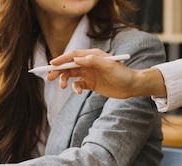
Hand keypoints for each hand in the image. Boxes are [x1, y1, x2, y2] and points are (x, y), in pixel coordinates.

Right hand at [46, 49, 165, 97]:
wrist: (132, 86)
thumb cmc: (122, 74)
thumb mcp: (109, 66)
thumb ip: (92, 61)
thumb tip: (76, 59)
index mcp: (92, 56)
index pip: (73, 56)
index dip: (61, 59)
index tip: (51, 64)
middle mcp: (89, 63)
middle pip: (69, 65)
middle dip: (58, 70)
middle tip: (49, 77)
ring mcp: (89, 74)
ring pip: (71, 75)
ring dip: (64, 80)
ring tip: (61, 86)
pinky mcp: (91, 84)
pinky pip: (78, 85)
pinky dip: (75, 88)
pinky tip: (78, 92)